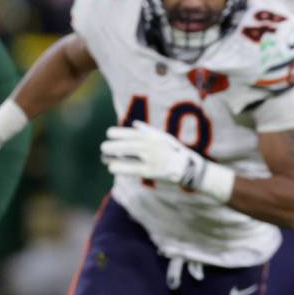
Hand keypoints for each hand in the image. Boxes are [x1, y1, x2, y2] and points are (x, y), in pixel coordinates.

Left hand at [101, 122, 234, 200]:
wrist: (189, 167)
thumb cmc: (176, 152)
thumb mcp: (164, 137)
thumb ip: (148, 130)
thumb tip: (135, 124)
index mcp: (152, 136)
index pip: (130, 132)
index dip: (118, 133)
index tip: (109, 134)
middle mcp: (150, 144)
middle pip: (125, 143)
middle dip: (112, 145)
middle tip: (104, 148)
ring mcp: (150, 157)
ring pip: (126, 154)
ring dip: (113, 155)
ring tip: (104, 157)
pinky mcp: (150, 170)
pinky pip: (131, 168)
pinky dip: (120, 167)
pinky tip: (112, 167)